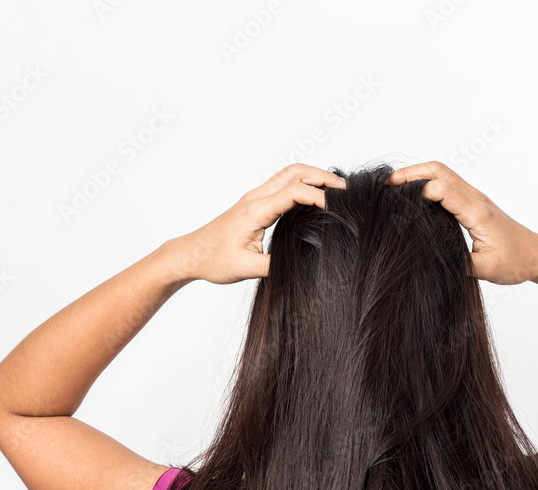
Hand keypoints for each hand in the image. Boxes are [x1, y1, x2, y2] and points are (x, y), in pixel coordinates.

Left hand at [169, 163, 345, 284]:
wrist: (191, 254)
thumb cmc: (214, 259)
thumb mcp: (247, 269)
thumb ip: (276, 264)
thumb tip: (304, 263)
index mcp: (256, 211)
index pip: (294, 192)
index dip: (319, 197)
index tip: (336, 209)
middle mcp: (256, 198)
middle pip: (295, 172)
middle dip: (322, 176)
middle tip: (345, 188)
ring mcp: (255, 198)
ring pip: (289, 174)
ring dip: (313, 175)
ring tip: (336, 188)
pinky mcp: (255, 203)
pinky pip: (283, 183)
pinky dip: (303, 182)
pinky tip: (314, 194)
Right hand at [386, 161, 537, 284]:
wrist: (537, 254)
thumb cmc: (515, 261)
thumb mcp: (486, 270)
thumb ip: (459, 263)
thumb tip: (429, 259)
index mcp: (477, 213)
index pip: (443, 190)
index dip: (418, 192)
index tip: (399, 204)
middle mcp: (475, 199)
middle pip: (439, 170)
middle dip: (410, 173)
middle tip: (386, 184)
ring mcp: (474, 198)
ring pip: (442, 173)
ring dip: (417, 174)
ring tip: (393, 187)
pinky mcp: (473, 202)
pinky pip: (447, 183)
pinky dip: (427, 182)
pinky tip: (414, 195)